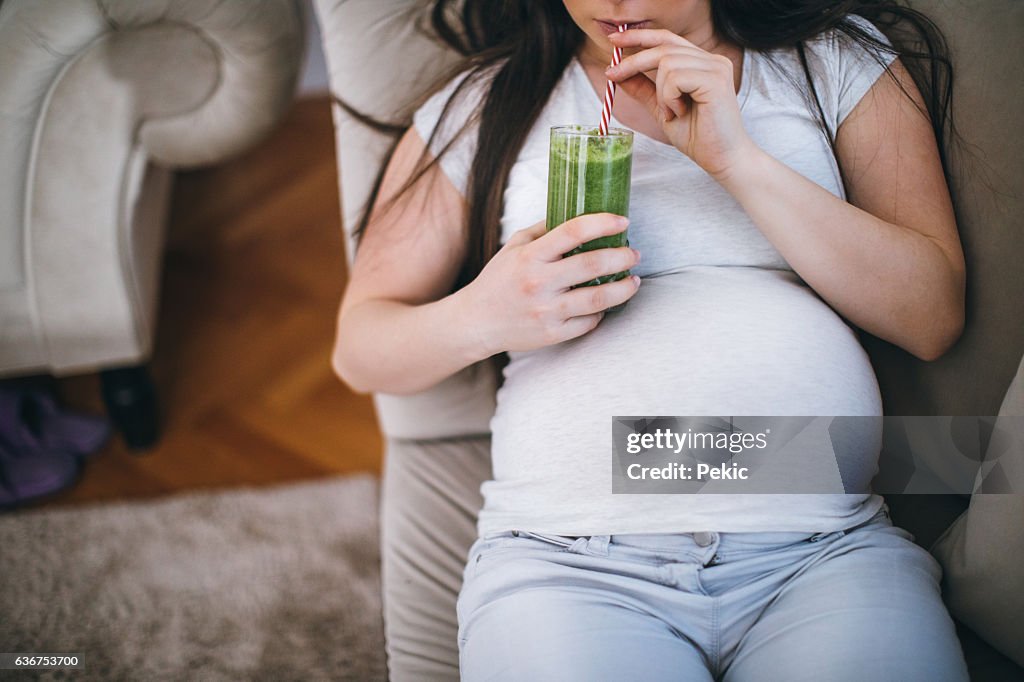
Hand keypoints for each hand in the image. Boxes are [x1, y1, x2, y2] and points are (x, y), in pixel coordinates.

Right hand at [463, 214, 641, 354]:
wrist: (476, 322)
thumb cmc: (498, 280)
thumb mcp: (513, 247)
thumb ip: (543, 230)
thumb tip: (578, 213)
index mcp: (530, 256)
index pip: (573, 231)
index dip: (603, 223)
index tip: (622, 221)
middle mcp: (539, 283)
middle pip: (592, 264)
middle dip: (622, 256)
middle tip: (634, 253)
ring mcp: (547, 310)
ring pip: (599, 298)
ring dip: (624, 288)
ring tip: (633, 280)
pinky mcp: (552, 334)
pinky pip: (589, 322)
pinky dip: (602, 311)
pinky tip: (606, 303)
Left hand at [606, 29, 756, 180]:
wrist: (721, 159)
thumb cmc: (697, 136)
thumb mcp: (662, 108)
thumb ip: (643, 89)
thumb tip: (617, 72)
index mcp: (701, 63)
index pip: (667, 39)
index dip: (639, 36)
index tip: (613, 40)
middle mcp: (712, 60)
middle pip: (664, 46)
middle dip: (633, 61)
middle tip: (612, 75)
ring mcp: (716, 67)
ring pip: (667, 63)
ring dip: (660, 92)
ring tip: (671, 113)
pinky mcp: (716, 79)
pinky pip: (676, 78)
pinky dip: (669, 97)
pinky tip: (680, 113)